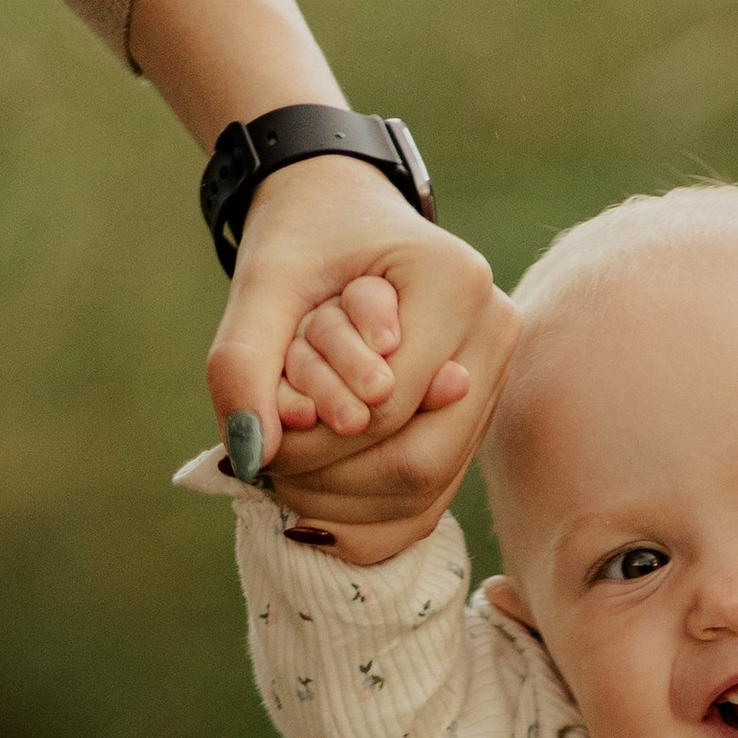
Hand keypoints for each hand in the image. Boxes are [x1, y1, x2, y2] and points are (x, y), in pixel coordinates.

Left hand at [204, 155, 515, 552]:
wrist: (342, 217)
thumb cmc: (303, 241)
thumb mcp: (261, 282)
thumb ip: (243, 361)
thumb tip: (249, 456)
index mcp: (456, 282)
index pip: (388, 404)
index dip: (318, 439)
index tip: (264, 432)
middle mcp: (494, 333)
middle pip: (421, 462)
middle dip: (333, 481)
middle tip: (269, 470)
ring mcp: (493, 381)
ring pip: (426, 492)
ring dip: (342, 504)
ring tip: (285, 477)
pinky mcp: (475, 418)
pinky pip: (428, 503)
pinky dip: (365, 520)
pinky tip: (315, 507)